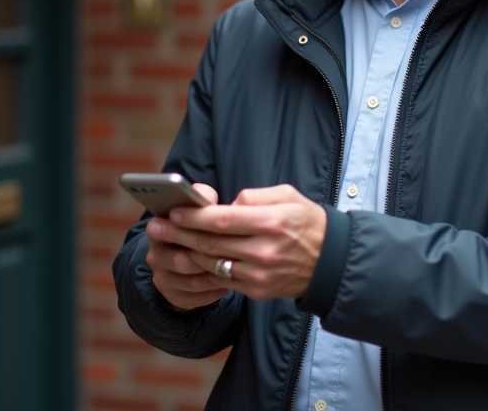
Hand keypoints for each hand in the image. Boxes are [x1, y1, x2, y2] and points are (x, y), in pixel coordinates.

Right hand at [145, 183, 228, 310]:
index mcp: (157, 228)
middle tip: (233, 253)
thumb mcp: (199, 207)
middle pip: (180, 260)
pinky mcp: (174, 296)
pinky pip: (196, 296)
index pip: (163, 228)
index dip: (187, 228)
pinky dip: (214, 290)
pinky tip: (230, 282)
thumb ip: (201, 198)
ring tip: (236, 269)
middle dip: (207, 258)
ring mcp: (162, 278)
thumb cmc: (199, 225)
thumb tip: (205, 198)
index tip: (207, 225)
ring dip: (214, 275)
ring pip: (191, 281)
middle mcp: (155, 255)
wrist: (189, 256)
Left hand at [149, 184, 326, 301]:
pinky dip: (201, 271)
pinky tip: (186, 262)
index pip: (224, 220)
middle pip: (212, 243)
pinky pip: (222, 280)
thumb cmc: (307, 222)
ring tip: (164, 245)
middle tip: (155, 228)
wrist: (331, 262)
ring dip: (184, 254)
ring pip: (212, 264)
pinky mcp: (257, 290)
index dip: (195, 217)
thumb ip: (255, 196)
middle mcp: (264, 250)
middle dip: (179, 235)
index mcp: (272, 222)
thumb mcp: (289, 197)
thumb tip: (226, 205)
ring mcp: (260, 274)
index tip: (174, 211)